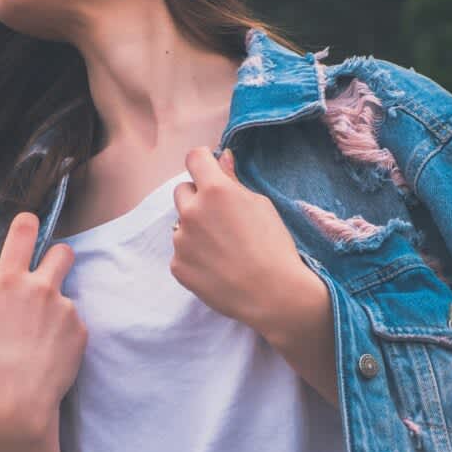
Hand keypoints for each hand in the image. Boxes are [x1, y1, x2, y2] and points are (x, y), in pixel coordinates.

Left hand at [170, 146, 322, 341]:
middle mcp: (191, 212)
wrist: (273, 294)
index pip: (194, 159)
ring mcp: (181, 241)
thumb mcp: (261, 205)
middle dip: (198, 198)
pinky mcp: (177, 266)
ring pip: (181, 224)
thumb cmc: (274, 246)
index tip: (210, 170)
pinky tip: (217, 266)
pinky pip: (182, 252)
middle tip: (222, 217)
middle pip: (182, 190)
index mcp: (215, 191)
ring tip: (224, 248)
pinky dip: (195, 256)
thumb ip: (234, 180)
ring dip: (196, 229)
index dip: (203, 162)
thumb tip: (221, 157)